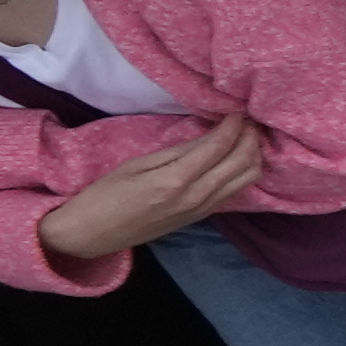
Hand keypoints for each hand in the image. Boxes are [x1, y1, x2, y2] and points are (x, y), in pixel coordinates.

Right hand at [35, 116, 272, 266]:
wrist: (92, 235)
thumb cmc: (105, 195)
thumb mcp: (136, 165)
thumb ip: (176, 152)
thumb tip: (208, 136)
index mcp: (176, 181)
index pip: (220, 147)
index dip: (234, 126)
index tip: (237, 111)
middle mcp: (196, 197)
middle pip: (243, 164)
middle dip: (251, 138)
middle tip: (247, 121)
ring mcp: (202, 210)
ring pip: (246, 180)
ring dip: (253, 155)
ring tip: (245, 137)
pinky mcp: (201, 218)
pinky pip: (234, 192)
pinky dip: (242, 172)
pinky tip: (234, 158)